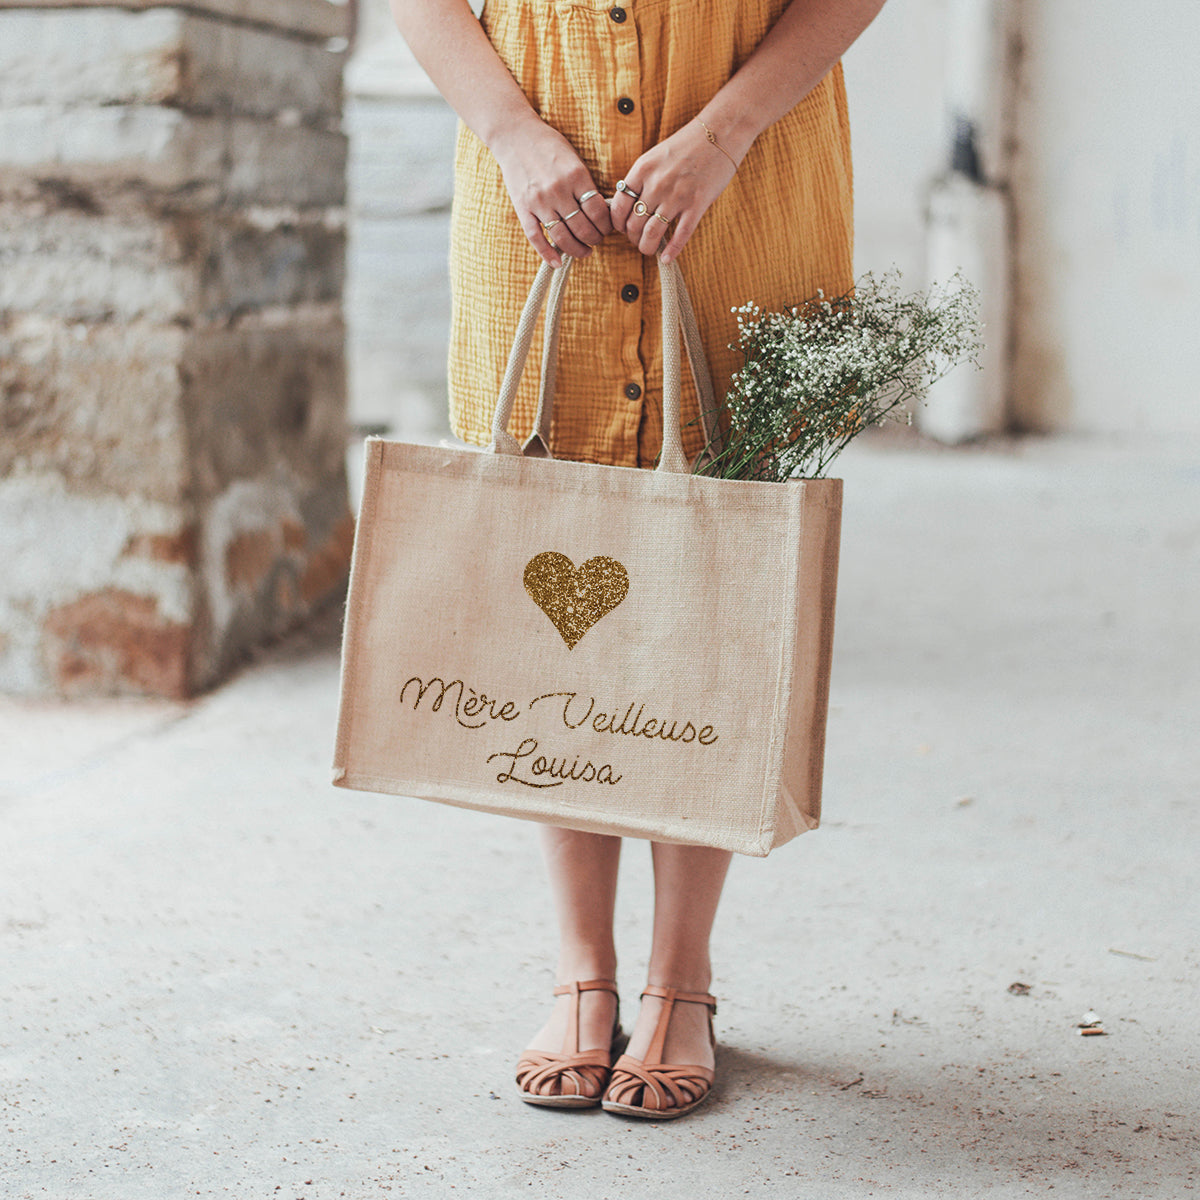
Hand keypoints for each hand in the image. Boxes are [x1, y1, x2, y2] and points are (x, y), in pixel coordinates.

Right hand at [491, 120, 613, 266]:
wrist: (515, 135)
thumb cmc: (548, 145)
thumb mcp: (574, 158)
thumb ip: (586, 184)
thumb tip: (601, 211)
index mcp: (576, 176)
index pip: (598, 212)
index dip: (606, 225)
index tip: (607, 228)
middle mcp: (558, 190)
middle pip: (583, 228)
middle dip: (595, 239)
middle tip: (597, 240)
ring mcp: (539, 201)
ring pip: (562, 237)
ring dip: (577, 250)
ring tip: (584, 251)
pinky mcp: (523, 208)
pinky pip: (536, 238)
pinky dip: (547, 254)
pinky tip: (557, 262)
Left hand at [610, 119, 738, 263]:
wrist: (721, 131)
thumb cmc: (687, 144)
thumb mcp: (655, 156)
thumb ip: (641, 179)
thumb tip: (630, 205)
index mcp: (642, 170)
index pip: (618, 206)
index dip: (617, 223)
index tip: (623, 228)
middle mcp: (656, 184)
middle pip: (634, 224)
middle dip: (632, 238)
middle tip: (638, 240)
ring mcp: (677, 196)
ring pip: (652, 234)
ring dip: (647, 248)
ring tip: (649, 250)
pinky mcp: (697, 204)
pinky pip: (680, 236)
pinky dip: (671, 251)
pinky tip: (667, 259)